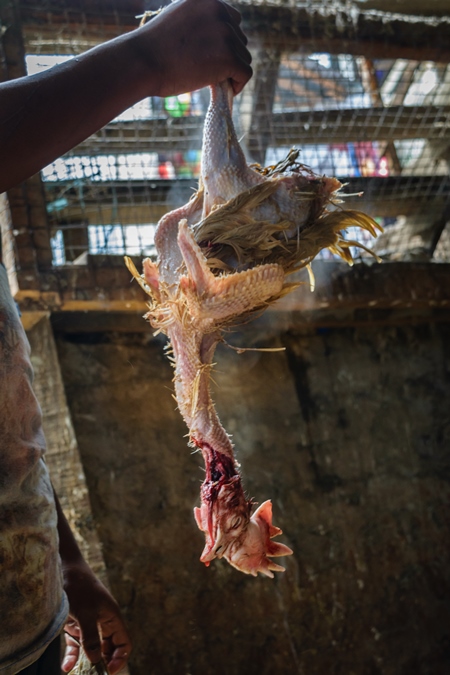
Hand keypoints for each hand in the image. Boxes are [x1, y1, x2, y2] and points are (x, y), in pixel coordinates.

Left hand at [61, 560, 130, 673]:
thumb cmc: (78, 588)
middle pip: (108, 649)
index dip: (119, 658)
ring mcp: (89, 623)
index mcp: (112, 617)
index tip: (107, 671)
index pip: (123, 643)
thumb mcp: (85, 613)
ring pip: (92, 649)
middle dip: (102, 663)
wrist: (62, 568)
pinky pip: (77, 645)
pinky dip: (73, 656)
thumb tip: (95, 660)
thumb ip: (91, 638)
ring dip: (86, 662)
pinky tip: (66, 667)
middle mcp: (103, 622)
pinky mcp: (75, 624)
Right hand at [131, 0, 252, 96]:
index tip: (214, 57)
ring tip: (212, 81)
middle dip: (229, 58)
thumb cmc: (153, 48)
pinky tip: (225, 90)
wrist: (142, 62)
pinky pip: (245, 74)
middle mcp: (219, 12)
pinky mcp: (228, 57)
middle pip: (240, 40)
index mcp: (207, 0)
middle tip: (210, 72)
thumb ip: (199, 23)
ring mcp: (225, 34)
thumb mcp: (178, 20)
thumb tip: (215, 41)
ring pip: (244, 58)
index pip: (233, 21)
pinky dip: (238, 85)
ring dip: (232, 72)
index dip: (226, 42)